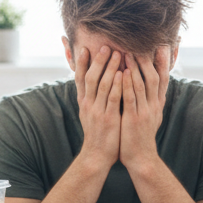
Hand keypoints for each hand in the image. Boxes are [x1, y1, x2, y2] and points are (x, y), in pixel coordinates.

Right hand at [74, 43, 122, 170]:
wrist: (96, 157)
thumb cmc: (96, 135)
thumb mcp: (89, 115)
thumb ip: (90, 99)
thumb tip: (90, 86)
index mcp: (84, 103)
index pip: (80, 79)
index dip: (82, 63)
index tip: (85, 48)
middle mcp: (88, 105)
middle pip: (91, 78)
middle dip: (98, 61)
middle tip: (105, 46)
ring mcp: (98, 111)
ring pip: (103, 85)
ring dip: (109, 68)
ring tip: (116, 53)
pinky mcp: (109, 119)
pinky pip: (113, 99)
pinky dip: (117, 85)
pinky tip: (122, 74)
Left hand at [119, 47, 169, 173]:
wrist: (141, 158)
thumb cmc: (141, 136)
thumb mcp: (150, 116)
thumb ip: (150, 101)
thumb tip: (151, 88)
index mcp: (158, 104)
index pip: (163, 78)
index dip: (163, 62)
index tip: (162, 46)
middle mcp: (154, 105)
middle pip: (154, 77)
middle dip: (148, 59)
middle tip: (142, 43)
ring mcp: (145, 111)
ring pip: (142, 84)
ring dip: (135, 67)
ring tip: (129, 51)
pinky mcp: (134, 119)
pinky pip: (131, 98)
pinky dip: (127, 84)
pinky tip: (123, 72)